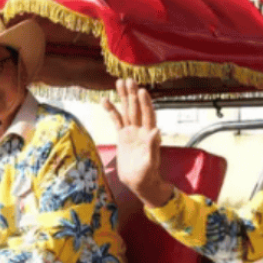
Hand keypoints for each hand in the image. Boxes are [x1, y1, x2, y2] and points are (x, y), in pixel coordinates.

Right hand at [103, 79, 172, 207]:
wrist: (139, 183)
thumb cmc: (147, 176)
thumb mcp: (150, 163)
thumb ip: (153, 147)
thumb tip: (157, 131)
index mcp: (148, 136)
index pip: (148, 116)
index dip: (145, 103)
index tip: (141, 90)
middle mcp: (140, 130)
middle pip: (136, 109)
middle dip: (133, 94)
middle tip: (128, 80)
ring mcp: (131, 132)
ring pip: (127, 111)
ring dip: (124, 97)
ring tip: (119, 82)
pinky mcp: (122, 136)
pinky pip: (116, 120)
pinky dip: (111, 110)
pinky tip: (105, 100)